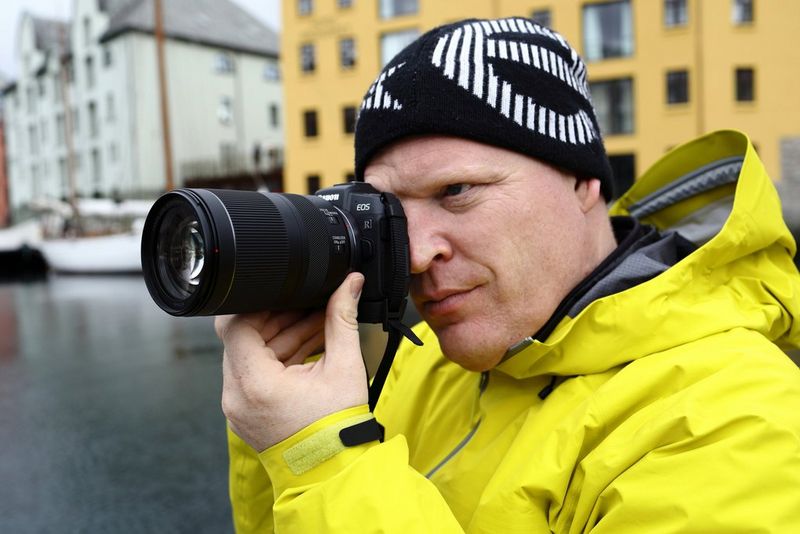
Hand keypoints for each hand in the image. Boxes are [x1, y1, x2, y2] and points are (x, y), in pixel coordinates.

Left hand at [216, 273, 367, 450]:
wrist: (332, 472)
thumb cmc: (337, 429)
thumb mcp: (344, 366)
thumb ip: (342, 319)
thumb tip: (348, 283)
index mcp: (254, 383)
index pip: (236, 325)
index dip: (260, 303)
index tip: (286, 294)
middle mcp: (236, 395)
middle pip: (243, 339)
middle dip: (277, 318)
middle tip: (309, 307)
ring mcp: (237, 407)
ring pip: (250, 356)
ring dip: (279, 338)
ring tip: (316, 327)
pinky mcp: (245, 413)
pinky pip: (253, 375)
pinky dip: (276, 360)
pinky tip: (306, 349)